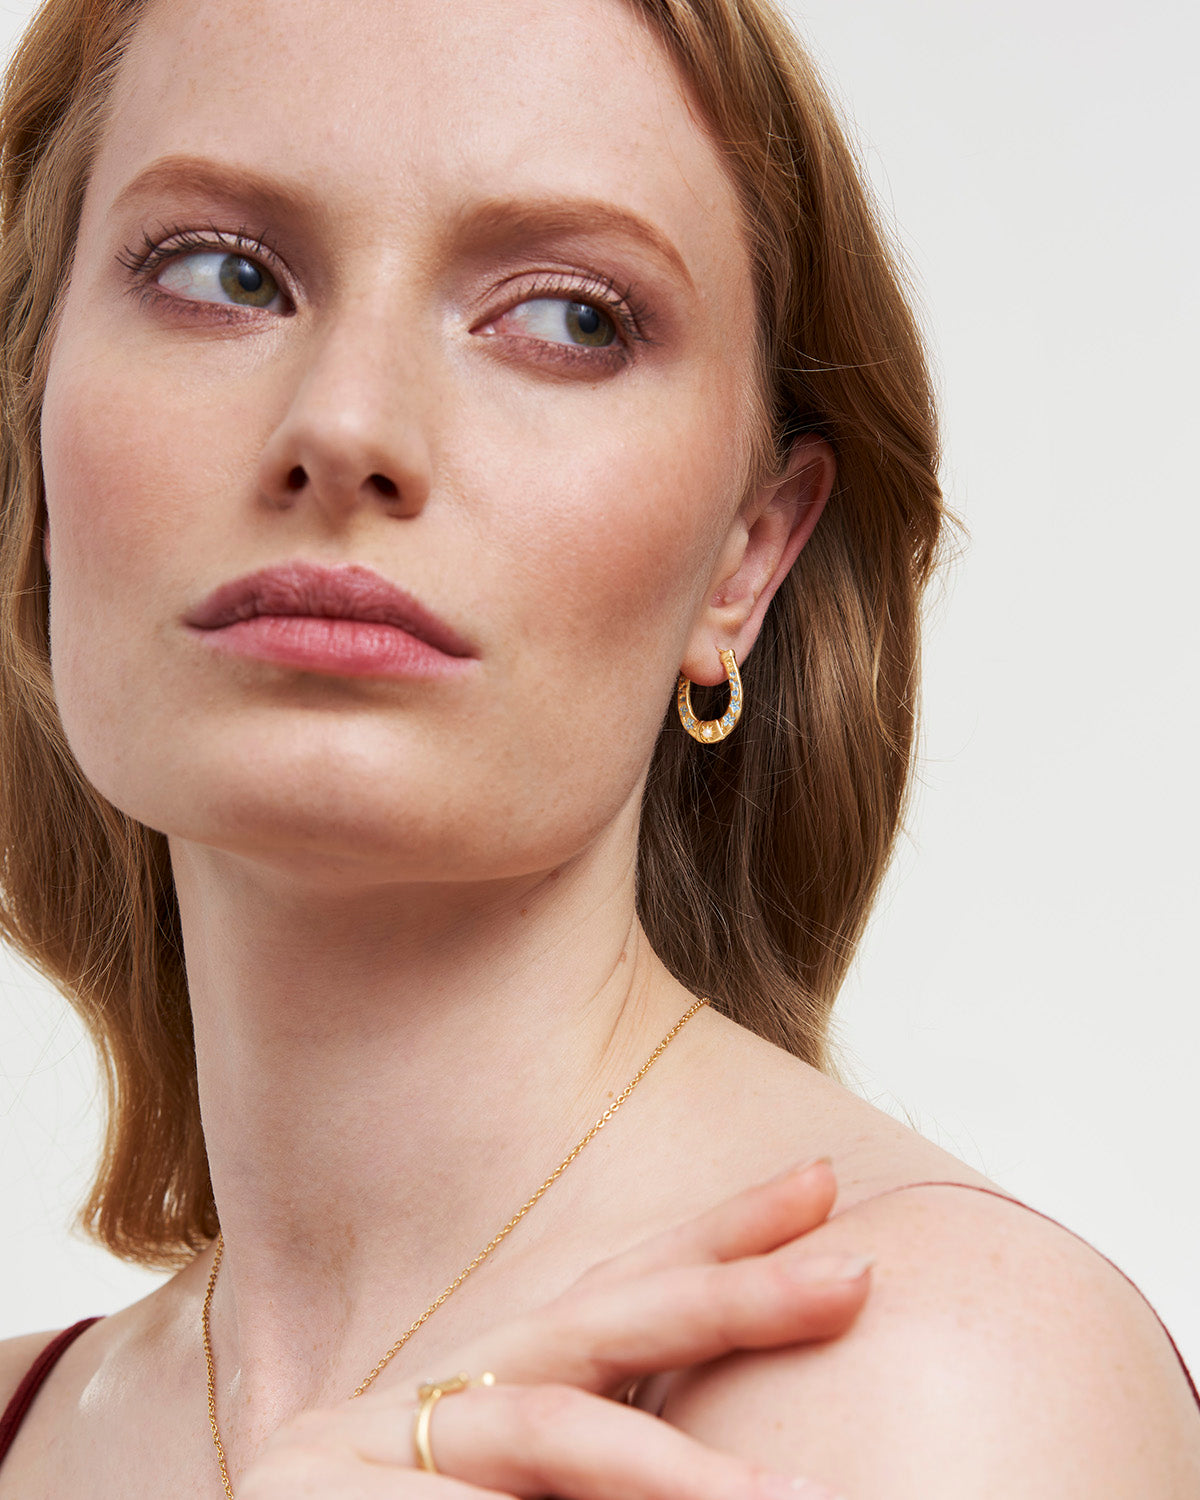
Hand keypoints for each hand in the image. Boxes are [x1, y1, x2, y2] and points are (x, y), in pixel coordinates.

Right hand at [240, 1158, 866, 1499]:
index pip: (606, 1297)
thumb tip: (750, 1473)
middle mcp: (421, 1405)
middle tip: (854, 1271)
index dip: (713, 1241)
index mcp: (475, 1401)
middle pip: (590, 1322)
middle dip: (726, 1294)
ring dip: (668, 1471)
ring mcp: (356, 1457)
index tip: (818, 1187)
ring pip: (543, 1433)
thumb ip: (596, 1466)